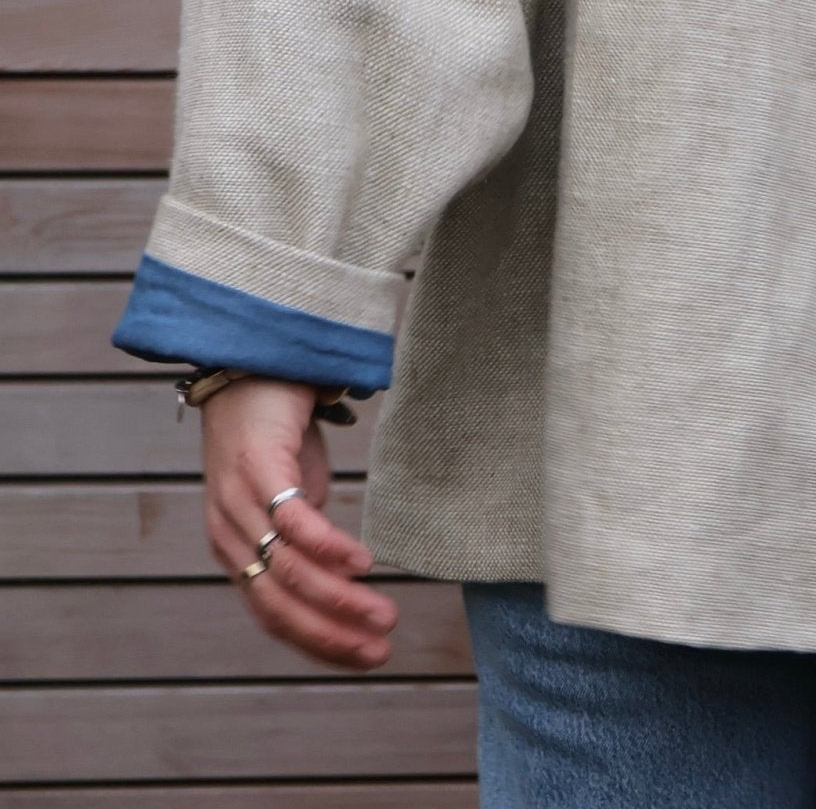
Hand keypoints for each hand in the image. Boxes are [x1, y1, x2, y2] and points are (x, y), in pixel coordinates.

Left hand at [201, 376, 397, 669]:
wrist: (251, 360)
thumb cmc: (274, 428)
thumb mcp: (293, 488)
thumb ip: (305, 530)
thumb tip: (338, 565)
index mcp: (235, 549)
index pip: (274, 617)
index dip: (319, 643)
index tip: (365, 659)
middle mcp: (227, 536)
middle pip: (278, 606)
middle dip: (332, 636)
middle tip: (381, 650)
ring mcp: (236, 503)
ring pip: (288, 571)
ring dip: (340, 600)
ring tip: (383, 613)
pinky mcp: (255, 467)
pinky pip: (292, 519)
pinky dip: (328, 548)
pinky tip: (362, 563)